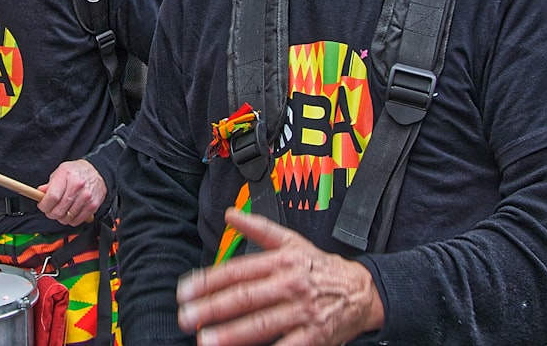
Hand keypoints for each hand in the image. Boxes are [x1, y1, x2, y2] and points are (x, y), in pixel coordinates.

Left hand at [37, 159, 105, 225]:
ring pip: (67, 218)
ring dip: (61, 217)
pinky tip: (71, 212)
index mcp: (66, 176)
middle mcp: (77, 186)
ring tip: (63, 209)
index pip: (52, 197)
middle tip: (51, 209)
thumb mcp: (60, 172)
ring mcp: (86, 197)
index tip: (43, 205)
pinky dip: (71, 220)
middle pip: (58, 211)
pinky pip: (77, 221)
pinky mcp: (93, 205)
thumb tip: (39, 193)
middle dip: (51, 213)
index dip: (44, 205)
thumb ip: (49, 184)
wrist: (97, 170)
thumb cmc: (76, 172)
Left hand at [176, 208, 384, 345]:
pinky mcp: (314, 336)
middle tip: (186, 317)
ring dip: (232, 333)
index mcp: (280, 261)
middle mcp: (289, 284)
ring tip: (206, 341)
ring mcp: (301, 311)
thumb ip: (259, 229)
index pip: (237, 270)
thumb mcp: (292, 241)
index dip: (208, 281)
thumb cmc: (320, 267)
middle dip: (213, 308)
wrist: (362, 291)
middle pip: (245, 297)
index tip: (184, 291)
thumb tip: (231, 214)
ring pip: (262, 323)